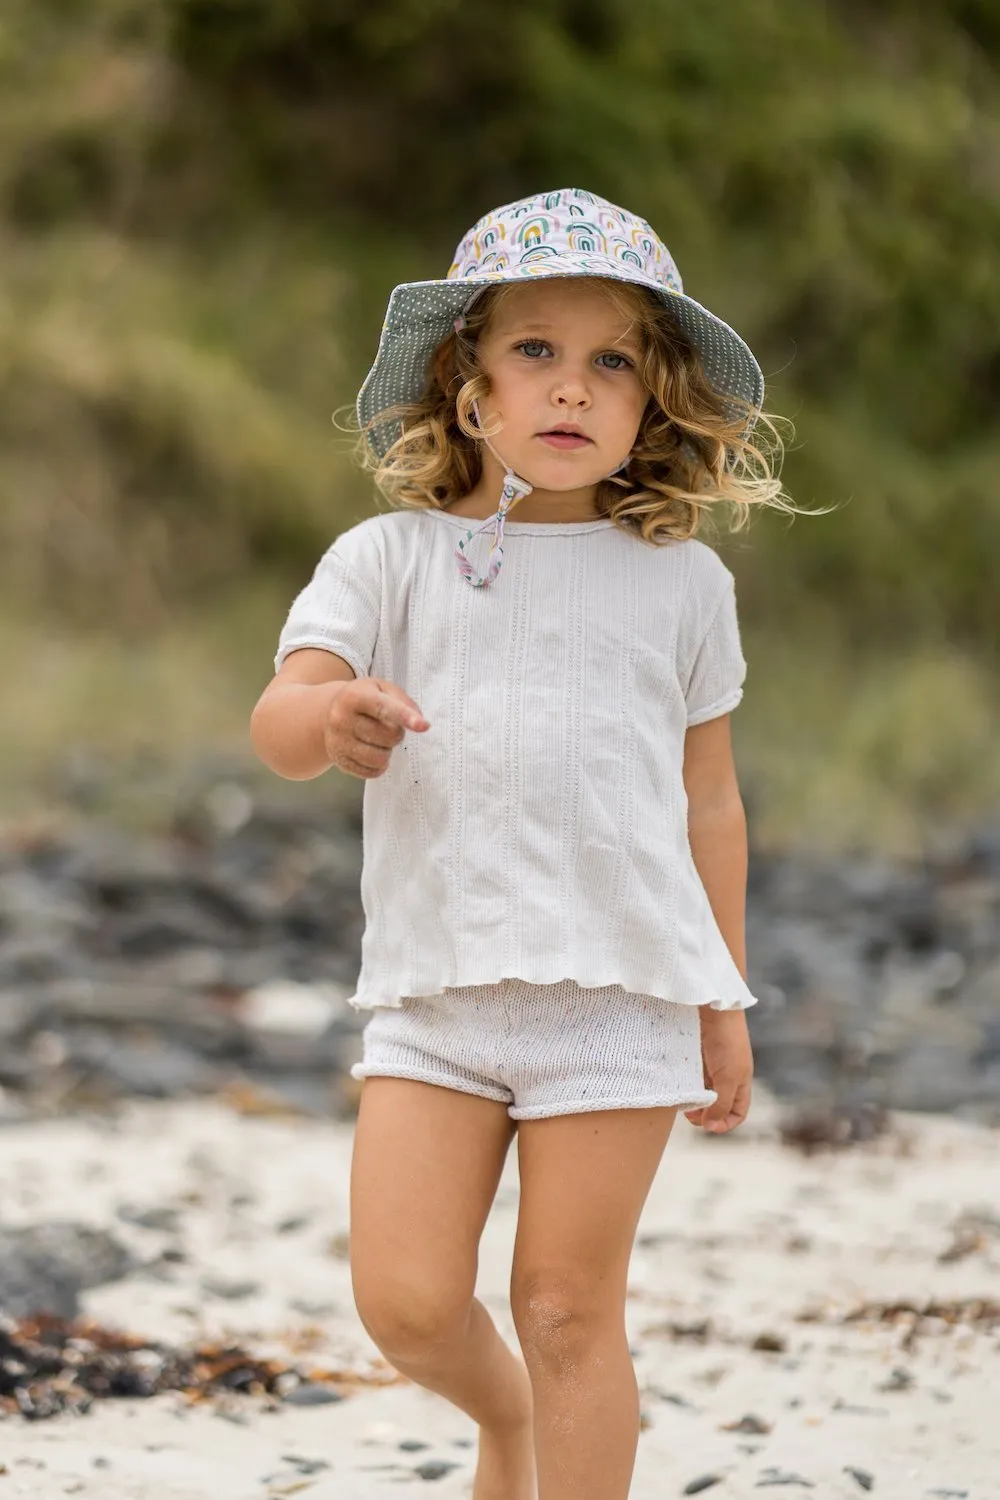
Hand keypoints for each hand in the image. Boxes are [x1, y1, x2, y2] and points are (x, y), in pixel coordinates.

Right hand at [322, 677, 428, 779]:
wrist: (327, 713)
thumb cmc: (363, 699)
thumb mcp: (381, 689)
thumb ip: (404, 701)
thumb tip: (420, 723)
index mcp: (354, 697)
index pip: (384, 708)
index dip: (405, 717)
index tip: (423, 726)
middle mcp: (341, 719)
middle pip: (389, 736)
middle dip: (396, 733)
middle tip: (385, 725)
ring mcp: (338, 743)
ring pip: (380, 758)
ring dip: (387, 750)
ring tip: (377, 739)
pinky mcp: (339, 761)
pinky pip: (371, 772)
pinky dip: (378, 765)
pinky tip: (371, 750)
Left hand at [684, 1008, 752, 1134]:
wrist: (714, 1007)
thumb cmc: (727, 1040)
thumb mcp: (728, 1076)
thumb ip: (722, 1102)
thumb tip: (711, 1126)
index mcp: (741, 1083)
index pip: (737, 1114)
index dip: (725, 1124)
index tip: (707, 1125)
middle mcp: (727, 1076)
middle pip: (717, 1106)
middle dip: (704, 1115)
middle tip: (689, 1114)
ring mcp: (711, 1066)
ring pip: (703, 1093)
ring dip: (693, 1101)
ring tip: (682, 1103)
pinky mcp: (696, 1056)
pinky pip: (691, 1078)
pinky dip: (686, 1086)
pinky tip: (678, 1086)